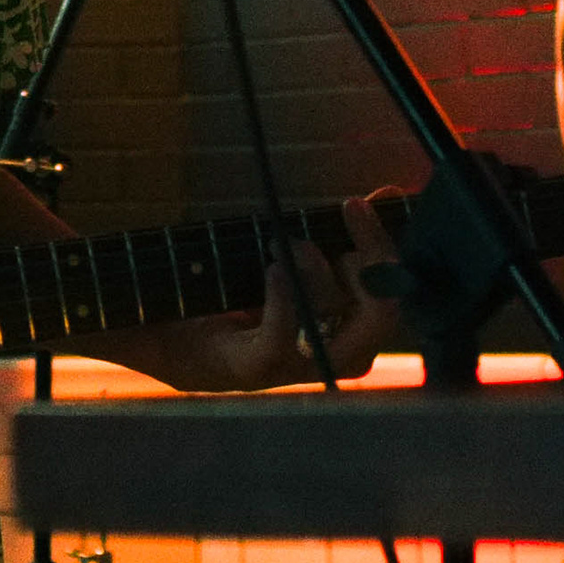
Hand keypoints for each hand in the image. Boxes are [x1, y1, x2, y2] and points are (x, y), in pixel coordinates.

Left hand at [196, 194, 400, 391]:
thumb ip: (342, 231)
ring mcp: (296, 367)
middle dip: (374, 254)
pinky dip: (284, 299)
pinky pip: (284, 337)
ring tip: (285, 243)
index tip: (367, 202)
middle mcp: (334, 355)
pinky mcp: (255, 369)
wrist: (167, 329)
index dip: (390, 246)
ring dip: (316, 268)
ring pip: (337, 322)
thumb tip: (390, 193)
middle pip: (384, 314)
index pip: (395, 297)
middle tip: (348, 210)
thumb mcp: (295, 254)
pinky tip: (275, 269)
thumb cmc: (237, 291)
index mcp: (350, 328)